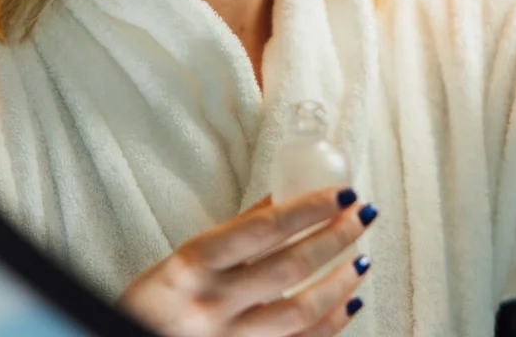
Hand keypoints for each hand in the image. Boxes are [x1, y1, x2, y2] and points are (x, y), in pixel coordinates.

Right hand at [116, 187, 375, 336]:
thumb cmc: (154, 302)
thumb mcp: (181, 259)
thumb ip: (233, 232)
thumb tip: (282, 199)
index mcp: (194, 265)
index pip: (265, 228)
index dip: (309, 208)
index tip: (340, 192)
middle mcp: (213, 304)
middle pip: (291, 266)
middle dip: (335, 236)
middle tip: (361, 215)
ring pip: (302, 312)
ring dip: (340, 282)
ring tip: (361, 258)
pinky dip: (331, 325)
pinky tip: (349, 303)